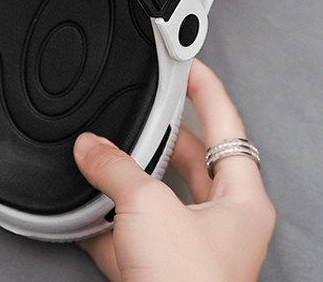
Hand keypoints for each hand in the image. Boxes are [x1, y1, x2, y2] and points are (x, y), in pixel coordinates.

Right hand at [73, 59, 274, 281]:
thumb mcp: (148, 206)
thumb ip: (115, 166)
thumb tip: (89, 146)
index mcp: (240, 200)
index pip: (226, 125)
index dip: (205, 88)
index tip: (186, 62)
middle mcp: (221, 223)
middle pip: (189, 158)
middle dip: (157, 134)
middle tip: (134, 107)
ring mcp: (189, 249)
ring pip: (155, 195)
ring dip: (126, 178)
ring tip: (100, 155)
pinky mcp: (158, 271)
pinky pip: (129, 231)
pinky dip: (105, 220)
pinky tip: (82, 211)